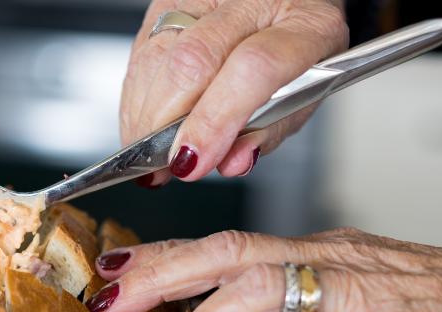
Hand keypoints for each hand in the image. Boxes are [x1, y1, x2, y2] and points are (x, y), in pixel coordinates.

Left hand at [86, 228, 441, 311]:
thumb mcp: (359, 303)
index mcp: (323, 255)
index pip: (227, 245)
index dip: (164, 258)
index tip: (113, 273)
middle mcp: (336, 263)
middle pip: (229, 251)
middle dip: (159, 274)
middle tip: (107, 300)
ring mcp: (366, 298)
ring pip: (264, 285)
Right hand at [122, 0, 347, 184]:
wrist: (283, 14)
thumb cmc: (297, 58)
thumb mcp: (299, 101)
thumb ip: (266, 132)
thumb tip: (230, 161)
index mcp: (306, 25)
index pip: (253, 68)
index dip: (215, 120)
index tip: (191, 160)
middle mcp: (256, 0)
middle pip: (194, 59)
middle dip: (166, 124)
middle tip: (161, 166)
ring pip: (158, 54)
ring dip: (144, 115)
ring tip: (149, 152)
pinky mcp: (171, 2)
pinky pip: (140, 50)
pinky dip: (134, 97)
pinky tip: (143, 123)